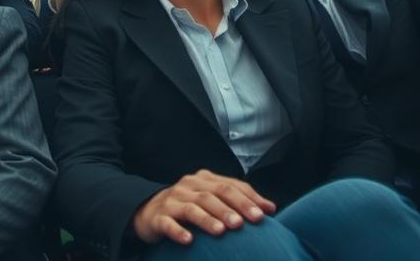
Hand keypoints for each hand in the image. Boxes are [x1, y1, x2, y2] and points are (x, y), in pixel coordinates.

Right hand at [131, 169, 275, 245]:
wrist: (149, 211)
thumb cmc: (188, 206)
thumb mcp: (211, 199)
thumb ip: (237, 201)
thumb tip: (271, 208)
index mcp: (203, 179)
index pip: (229, 185)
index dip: (247, 198)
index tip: (265, 214)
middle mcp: (188, 186)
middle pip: (212, 194)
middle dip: (230, 208)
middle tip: (244, 223)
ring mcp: (172, 200)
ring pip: (192, 207)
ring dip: (208, 219)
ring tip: (222, 231)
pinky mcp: (158, 217)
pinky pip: (169, 223)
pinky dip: (178, 231)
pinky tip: (189, 240)